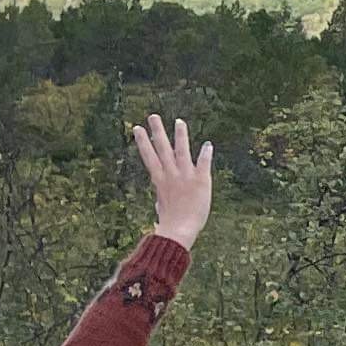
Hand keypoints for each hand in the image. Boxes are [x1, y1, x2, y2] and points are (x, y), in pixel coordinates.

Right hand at [132, 115, 216, 248]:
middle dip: (157, 131)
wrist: (180, 230)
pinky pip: (203, 164)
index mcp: (159, 181)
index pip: (149, 157)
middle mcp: (171, 175)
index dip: (143, 142)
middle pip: (162, 149)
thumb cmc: (170, 224)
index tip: (137, 128)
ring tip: (179, 121)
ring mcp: (185, 176)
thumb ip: (161, 201)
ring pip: (181, 151)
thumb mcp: (162, 209)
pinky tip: (208, 144)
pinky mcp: (201, 180)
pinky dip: (206, 154)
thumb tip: (158, 204)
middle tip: (152, 116)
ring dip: (180, 136)